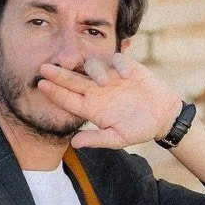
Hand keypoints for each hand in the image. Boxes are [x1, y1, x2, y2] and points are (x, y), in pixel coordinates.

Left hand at [33, 53, 183, 149]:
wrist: (163, 116)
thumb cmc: (139, 128)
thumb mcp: (118, 138)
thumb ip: (96, 139)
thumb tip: (74, 143)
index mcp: (92, 108)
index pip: (68, 99)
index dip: (55, 93)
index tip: (41, 86)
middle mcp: (97, 91)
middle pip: (74, 80)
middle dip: (59, 74)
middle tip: (44, 68)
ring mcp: (111, 77)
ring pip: (94, 66)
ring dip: (95, 71)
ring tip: (105, 81)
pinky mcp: (127, 67)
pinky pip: (118, 60)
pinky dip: (119, 65)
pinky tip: (125, 75)